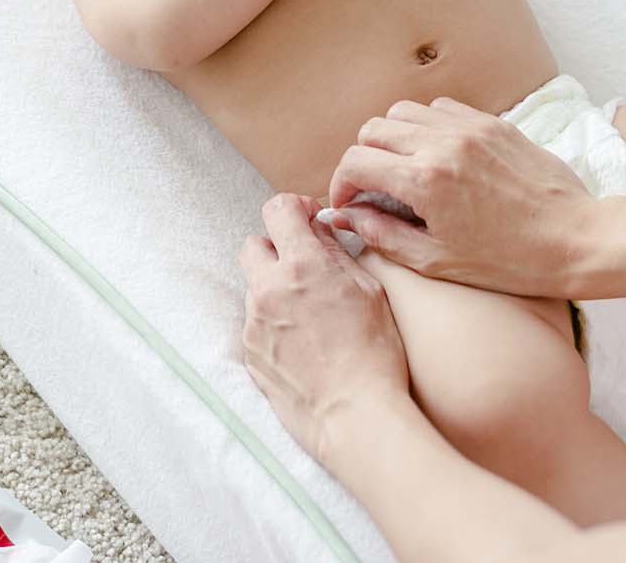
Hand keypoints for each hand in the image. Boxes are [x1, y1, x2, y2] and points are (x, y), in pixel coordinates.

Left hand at [238, 193, 409, 468]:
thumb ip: (337, 253)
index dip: (295, 208)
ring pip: (254, 287)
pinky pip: (255, 323)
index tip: (310, 220)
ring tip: (309, 314)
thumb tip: (320, 230)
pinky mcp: (250, 352)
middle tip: (305, 266)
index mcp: (302, 266)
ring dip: (275, 288)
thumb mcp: (370, 292)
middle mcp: (269, 289)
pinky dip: (273, 322)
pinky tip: (302, 342)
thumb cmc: (376, 355)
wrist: (355, 416)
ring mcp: (254, 322)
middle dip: (276, 247)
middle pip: (253, 244)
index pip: (277, 209)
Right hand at [322, 97, 599, 297]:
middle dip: (363, 159)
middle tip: (374, 188)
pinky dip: (428, 127)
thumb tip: (344, 214)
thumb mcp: (436, 260)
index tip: (349, 203)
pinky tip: (438, 156)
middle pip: (373, 129)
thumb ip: (381, 234)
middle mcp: (443, 144)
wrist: (576, 240)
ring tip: (405, 169)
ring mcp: (470, 128)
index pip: (355, 161)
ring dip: (393, 138)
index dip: (342, 184)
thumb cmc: (509, 261)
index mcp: (425, 181)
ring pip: (404, 112)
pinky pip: (441, 109)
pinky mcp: (493, 123)